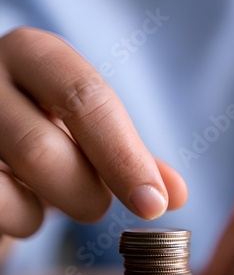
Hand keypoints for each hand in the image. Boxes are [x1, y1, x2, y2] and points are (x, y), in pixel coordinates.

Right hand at [0, 28, 186, 238]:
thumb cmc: (42, 119)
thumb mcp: (82, 122)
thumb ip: (127, 154)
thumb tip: (175, 195)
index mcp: (32, 53)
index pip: (86, 99)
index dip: (124, 157)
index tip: (153, 203)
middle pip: (42, 152)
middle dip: (85, 196)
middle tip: (96, 205)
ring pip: (8, 192)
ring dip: (45, 214)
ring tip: (49, 198)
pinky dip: (19, 222)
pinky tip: (19, 205)